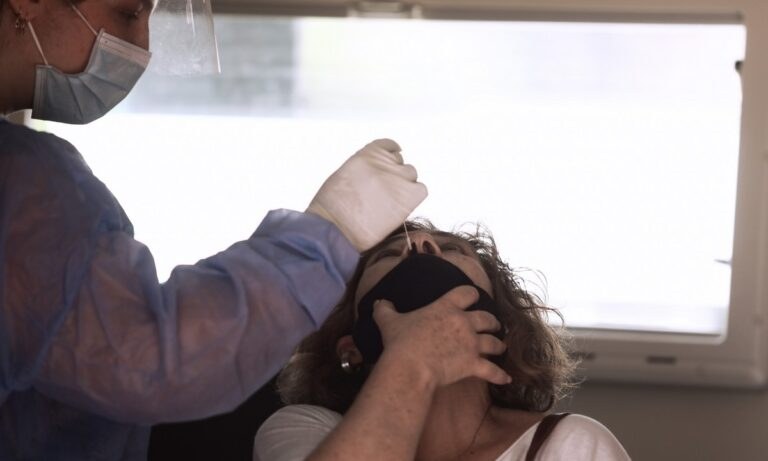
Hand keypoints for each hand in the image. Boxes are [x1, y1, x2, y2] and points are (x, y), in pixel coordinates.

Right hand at [306, 139, 427, 251]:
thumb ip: (361, 172)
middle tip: (385, 193)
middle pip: (400, 163)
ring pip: (411, 175)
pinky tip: (404, 206)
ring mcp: (398, 177)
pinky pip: (421, 190)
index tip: (391, 164)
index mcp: (365, 155)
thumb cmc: (331, 209)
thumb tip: (372, 179)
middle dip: (394, 175)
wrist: (337, 227)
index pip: (388, 146)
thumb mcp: (343, 177)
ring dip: (404, 186)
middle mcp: (384, 163)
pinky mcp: (408, 195)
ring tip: (391, 203)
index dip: (390, 156)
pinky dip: (414, 196)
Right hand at [372, 285, 511, 387]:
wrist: (410, 366)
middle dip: (491, 322)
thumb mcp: (389, 322)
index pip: (466, 293)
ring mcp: (471, 344)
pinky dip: (500, 375)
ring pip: (493, 342)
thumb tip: (379, 302)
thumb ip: (385, 310)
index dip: (472, 295)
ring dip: (498, 345)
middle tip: (493, 325)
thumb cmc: (400, 342)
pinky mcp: (473, 364)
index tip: (473, 298)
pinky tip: (506, 379)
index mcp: (446, 307)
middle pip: (486, 318)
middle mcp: (463, 323)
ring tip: (501, 347)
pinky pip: (492, 370)